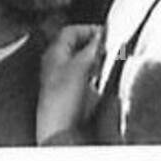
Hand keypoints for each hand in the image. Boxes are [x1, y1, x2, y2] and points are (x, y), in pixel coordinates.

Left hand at [36, 23, 103, 144]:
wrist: (59, 131)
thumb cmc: (61, 101)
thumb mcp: (80, 68)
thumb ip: (90, 50)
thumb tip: (100, 37)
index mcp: (53, 53)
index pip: (70, 31)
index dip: (88, 29)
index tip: (105, 32)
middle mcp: (54, 65)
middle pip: (74, 46)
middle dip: (92, 44)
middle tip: (107, 45)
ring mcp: (60, 80)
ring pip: (78, 62)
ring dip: (93, 59)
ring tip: (107, 61)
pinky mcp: (68, 96)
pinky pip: (81, 78)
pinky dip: (92, 75)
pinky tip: (100, 81)